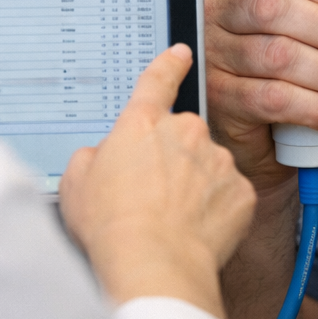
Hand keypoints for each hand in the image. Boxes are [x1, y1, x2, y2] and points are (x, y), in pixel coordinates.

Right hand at [59, 44, 255, 317]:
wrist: (153, 265)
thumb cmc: (110, 226)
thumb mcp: (76, 182)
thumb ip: (94, 156)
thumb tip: (104, 157)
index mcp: (143, 124)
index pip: (158, 80)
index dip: (169, 64)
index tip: (181, 53)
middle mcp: (185, 132)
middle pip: (183, 136)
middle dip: (173, 158)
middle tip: (152, 195)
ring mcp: (218, 161)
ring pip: (209, 167)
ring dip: (195, 187)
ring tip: (171, 222)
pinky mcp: (241, 192)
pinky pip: (229, 197)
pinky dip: (216, 212)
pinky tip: (195, 233)